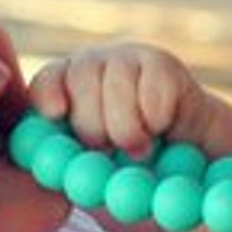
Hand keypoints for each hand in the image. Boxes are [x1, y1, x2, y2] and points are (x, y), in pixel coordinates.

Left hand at [29, 42, 212, 160]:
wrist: (183, 166)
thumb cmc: (127, 172)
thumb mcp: (91, 171)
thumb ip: (68, 163)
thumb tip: (52, 163)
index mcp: (63, 88)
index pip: (47, 81)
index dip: (49, 94)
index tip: (57, 114)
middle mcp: (91, 65)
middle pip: (81, 77)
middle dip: (93, 123)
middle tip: (109, 149)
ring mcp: (126, 58)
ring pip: (117, 84)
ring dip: (127, 127)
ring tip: (137, 148)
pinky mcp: (161, 64)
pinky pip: (153, 91)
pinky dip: (156, 119)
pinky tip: (159, 128)